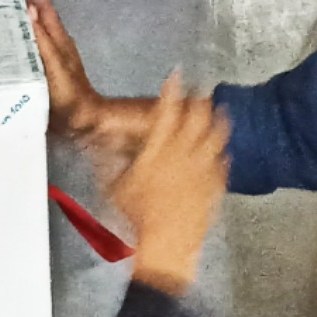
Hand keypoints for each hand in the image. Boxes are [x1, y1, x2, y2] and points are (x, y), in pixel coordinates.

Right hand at [28, 0, 113, 141]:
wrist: (81, 121)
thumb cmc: (68, 92)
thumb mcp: (53, 62)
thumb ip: (41, 37)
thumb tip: (29, 8)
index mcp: (59, 38)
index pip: (44, 8)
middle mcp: (56, 45)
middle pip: (37, 20)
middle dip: (19, 9)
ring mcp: (51, 60)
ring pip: (33, 37)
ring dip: (17, 29)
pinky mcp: (46, 74)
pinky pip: (29, 54)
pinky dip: (17, 48)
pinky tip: (3, 54)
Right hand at [104, 75, 228, 295]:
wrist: (168, 243)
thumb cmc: (137, 216)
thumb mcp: (115, 186)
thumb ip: (106, 160)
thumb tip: (94, 141)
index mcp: (159, 149)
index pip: (166, 111)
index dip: (172, 90)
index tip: (177, 73)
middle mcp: (184, 152)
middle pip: (196, 117)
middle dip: (199, 98)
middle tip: (202, 87)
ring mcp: (204, 167)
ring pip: (215, 135)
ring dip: (218, 119)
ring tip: (221, 109)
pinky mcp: (216, 183)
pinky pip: (223, 161)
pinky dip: (222, 152)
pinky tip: (223, 149)